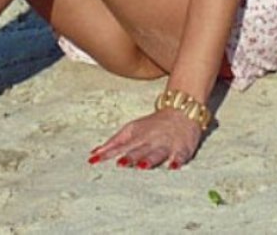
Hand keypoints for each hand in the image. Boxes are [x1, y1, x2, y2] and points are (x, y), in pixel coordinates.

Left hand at [88, 108, 202, 169]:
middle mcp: (149, 140)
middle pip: (138, 149)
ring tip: (141, 166)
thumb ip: (114, 143)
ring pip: (156, 153)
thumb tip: (94, 153)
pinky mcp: (182, 148)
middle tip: (120, 164)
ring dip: (149, 159)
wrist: (181, 111)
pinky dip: (177, 161)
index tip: (94, 160)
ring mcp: (165, 144)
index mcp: (136, 135)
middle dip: (129, 157)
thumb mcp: (132, 129)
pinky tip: (173, 166)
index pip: (119, 145)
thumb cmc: (152, 124)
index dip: (107, 152)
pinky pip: (180, 156)